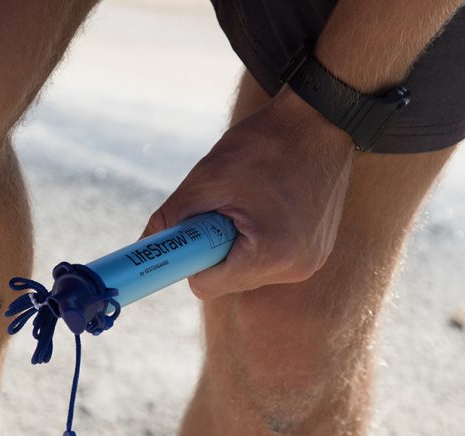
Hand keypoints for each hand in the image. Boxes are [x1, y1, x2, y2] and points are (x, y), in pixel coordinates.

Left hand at [141, 86, 354, 299]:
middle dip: (214, 250)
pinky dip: (259, 241)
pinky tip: (268, 206)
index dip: (189, 260)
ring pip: (249, 271)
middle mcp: (295, 268)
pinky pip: (272, 261)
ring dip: (237, 245)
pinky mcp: (317, 252)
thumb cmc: (264, 145)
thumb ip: (171, 217)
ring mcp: (311, 262)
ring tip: (249, 203)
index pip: (206, 285)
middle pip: (228, 280)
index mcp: (269, 254)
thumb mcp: (208, 178)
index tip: (185, 236)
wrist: (320, 122)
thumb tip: (143, 244)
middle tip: (220, 210)